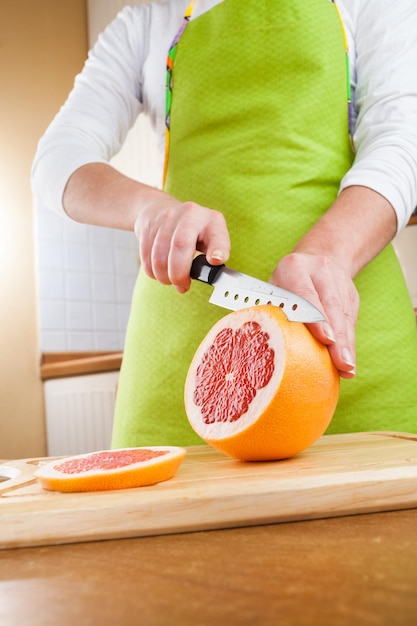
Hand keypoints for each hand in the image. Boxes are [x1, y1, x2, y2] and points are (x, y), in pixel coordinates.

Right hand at [134, 192, 229, 292]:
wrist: (160, 209)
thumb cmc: (192, 230)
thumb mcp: (211, 236)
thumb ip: (216, 253)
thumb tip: (211, 273)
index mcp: (211, 220)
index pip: (216, 235)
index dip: (218, 248)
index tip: (216, 260)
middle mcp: (189, 215)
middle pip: (180, 246)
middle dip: (179, 274)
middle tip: (182, 285)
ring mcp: (166, 219)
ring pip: (159, 257)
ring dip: (164, 277)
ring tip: (170, 279)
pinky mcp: (147, 228)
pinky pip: (146, 259)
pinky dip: (153, 272)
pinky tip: (160, 271)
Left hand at [270, 252, 358, 378]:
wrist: (317, 257)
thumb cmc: (285, 282)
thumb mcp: (273, 288)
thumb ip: (269, 309)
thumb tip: (253, 343)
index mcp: (294, 268)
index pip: (306, 293)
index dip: (317, 318)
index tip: (326, 339)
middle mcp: (320, 271)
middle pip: (332, 306)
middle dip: (338, 337)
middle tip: (341, 363)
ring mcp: (339, 282)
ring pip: (345, 315)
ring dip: (346, 345)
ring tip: (347, 369)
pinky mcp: (351, 294)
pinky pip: (351, 320)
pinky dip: (349, 343)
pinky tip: (348, 362)